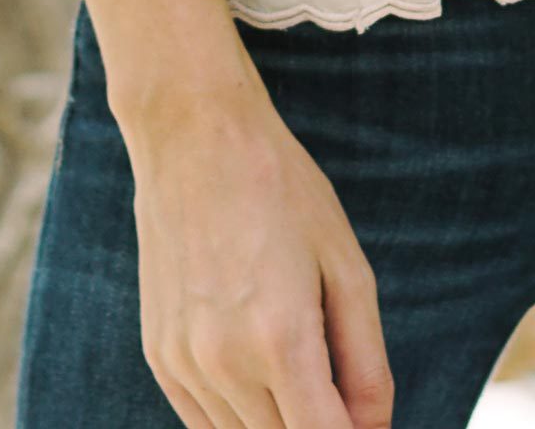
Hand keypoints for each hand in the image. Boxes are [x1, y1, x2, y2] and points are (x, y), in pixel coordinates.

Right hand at [121, 64, 394, 428]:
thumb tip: (375, 428)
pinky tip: (262, 376)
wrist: (193, 135)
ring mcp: (183, 364)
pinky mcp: (159, 357)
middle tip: (340, 390)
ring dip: (279, 423)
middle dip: (320, 425)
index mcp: (280, 340)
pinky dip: (239, 418)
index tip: (365, 420)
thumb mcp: (345, 264)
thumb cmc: (280, 189)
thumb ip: (366, 361)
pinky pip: (203, 424)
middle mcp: (223, 363)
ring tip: (304, 370)